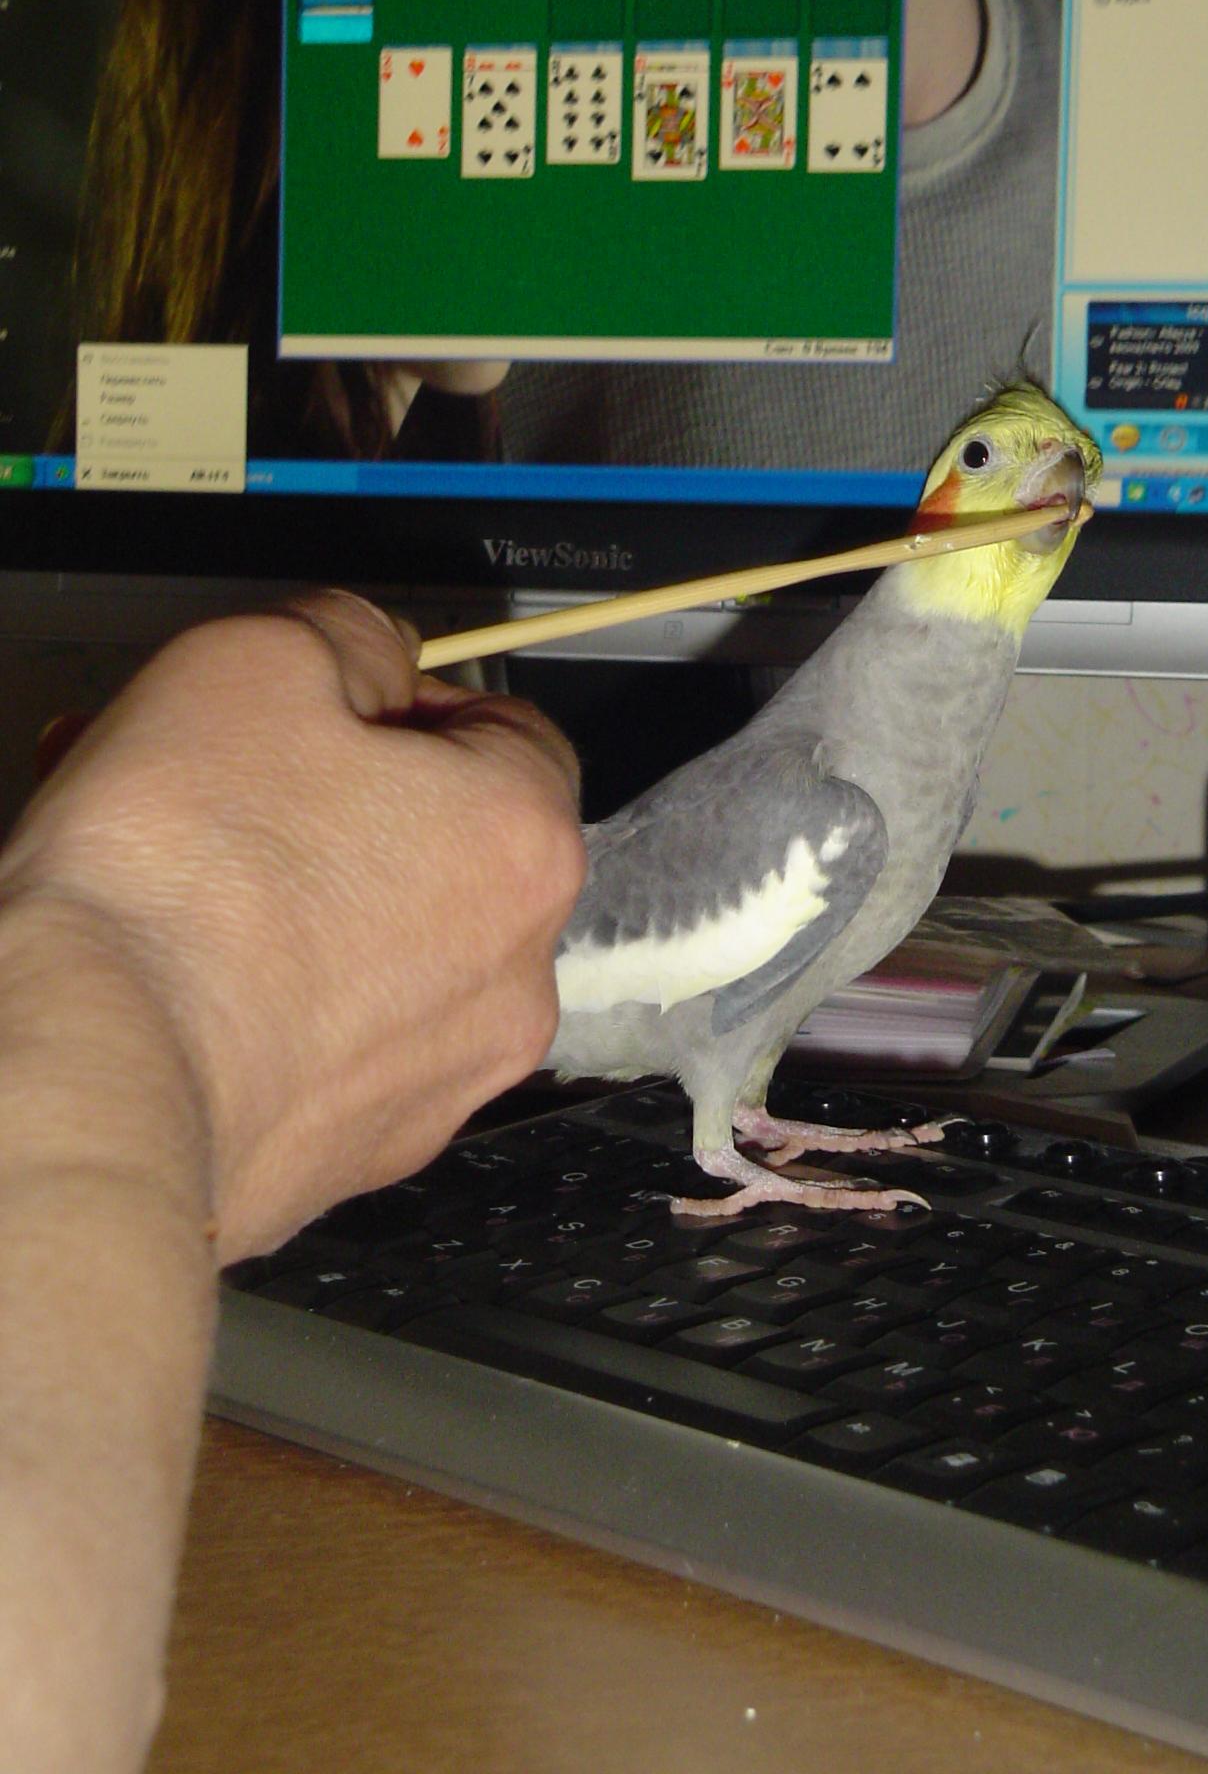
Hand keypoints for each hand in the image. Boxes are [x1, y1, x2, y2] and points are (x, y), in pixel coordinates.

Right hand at [0, 591, 584, 1257]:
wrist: (99, 1080)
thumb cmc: (182, 877)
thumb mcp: (257, 662)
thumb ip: (346, 636)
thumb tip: (372, 654)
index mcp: (525, 843)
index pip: (511, 733)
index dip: (408, 700)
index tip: (320, 704)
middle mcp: (515, 975)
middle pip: (438, 845)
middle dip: (329, 795)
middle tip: (217, 773)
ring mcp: (442, 1078)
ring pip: (377, 945)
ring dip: (291, 890)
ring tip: (166, 860)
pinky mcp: (360, 1153)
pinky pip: (331, 1040)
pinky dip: (270, 993)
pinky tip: (171, 962)